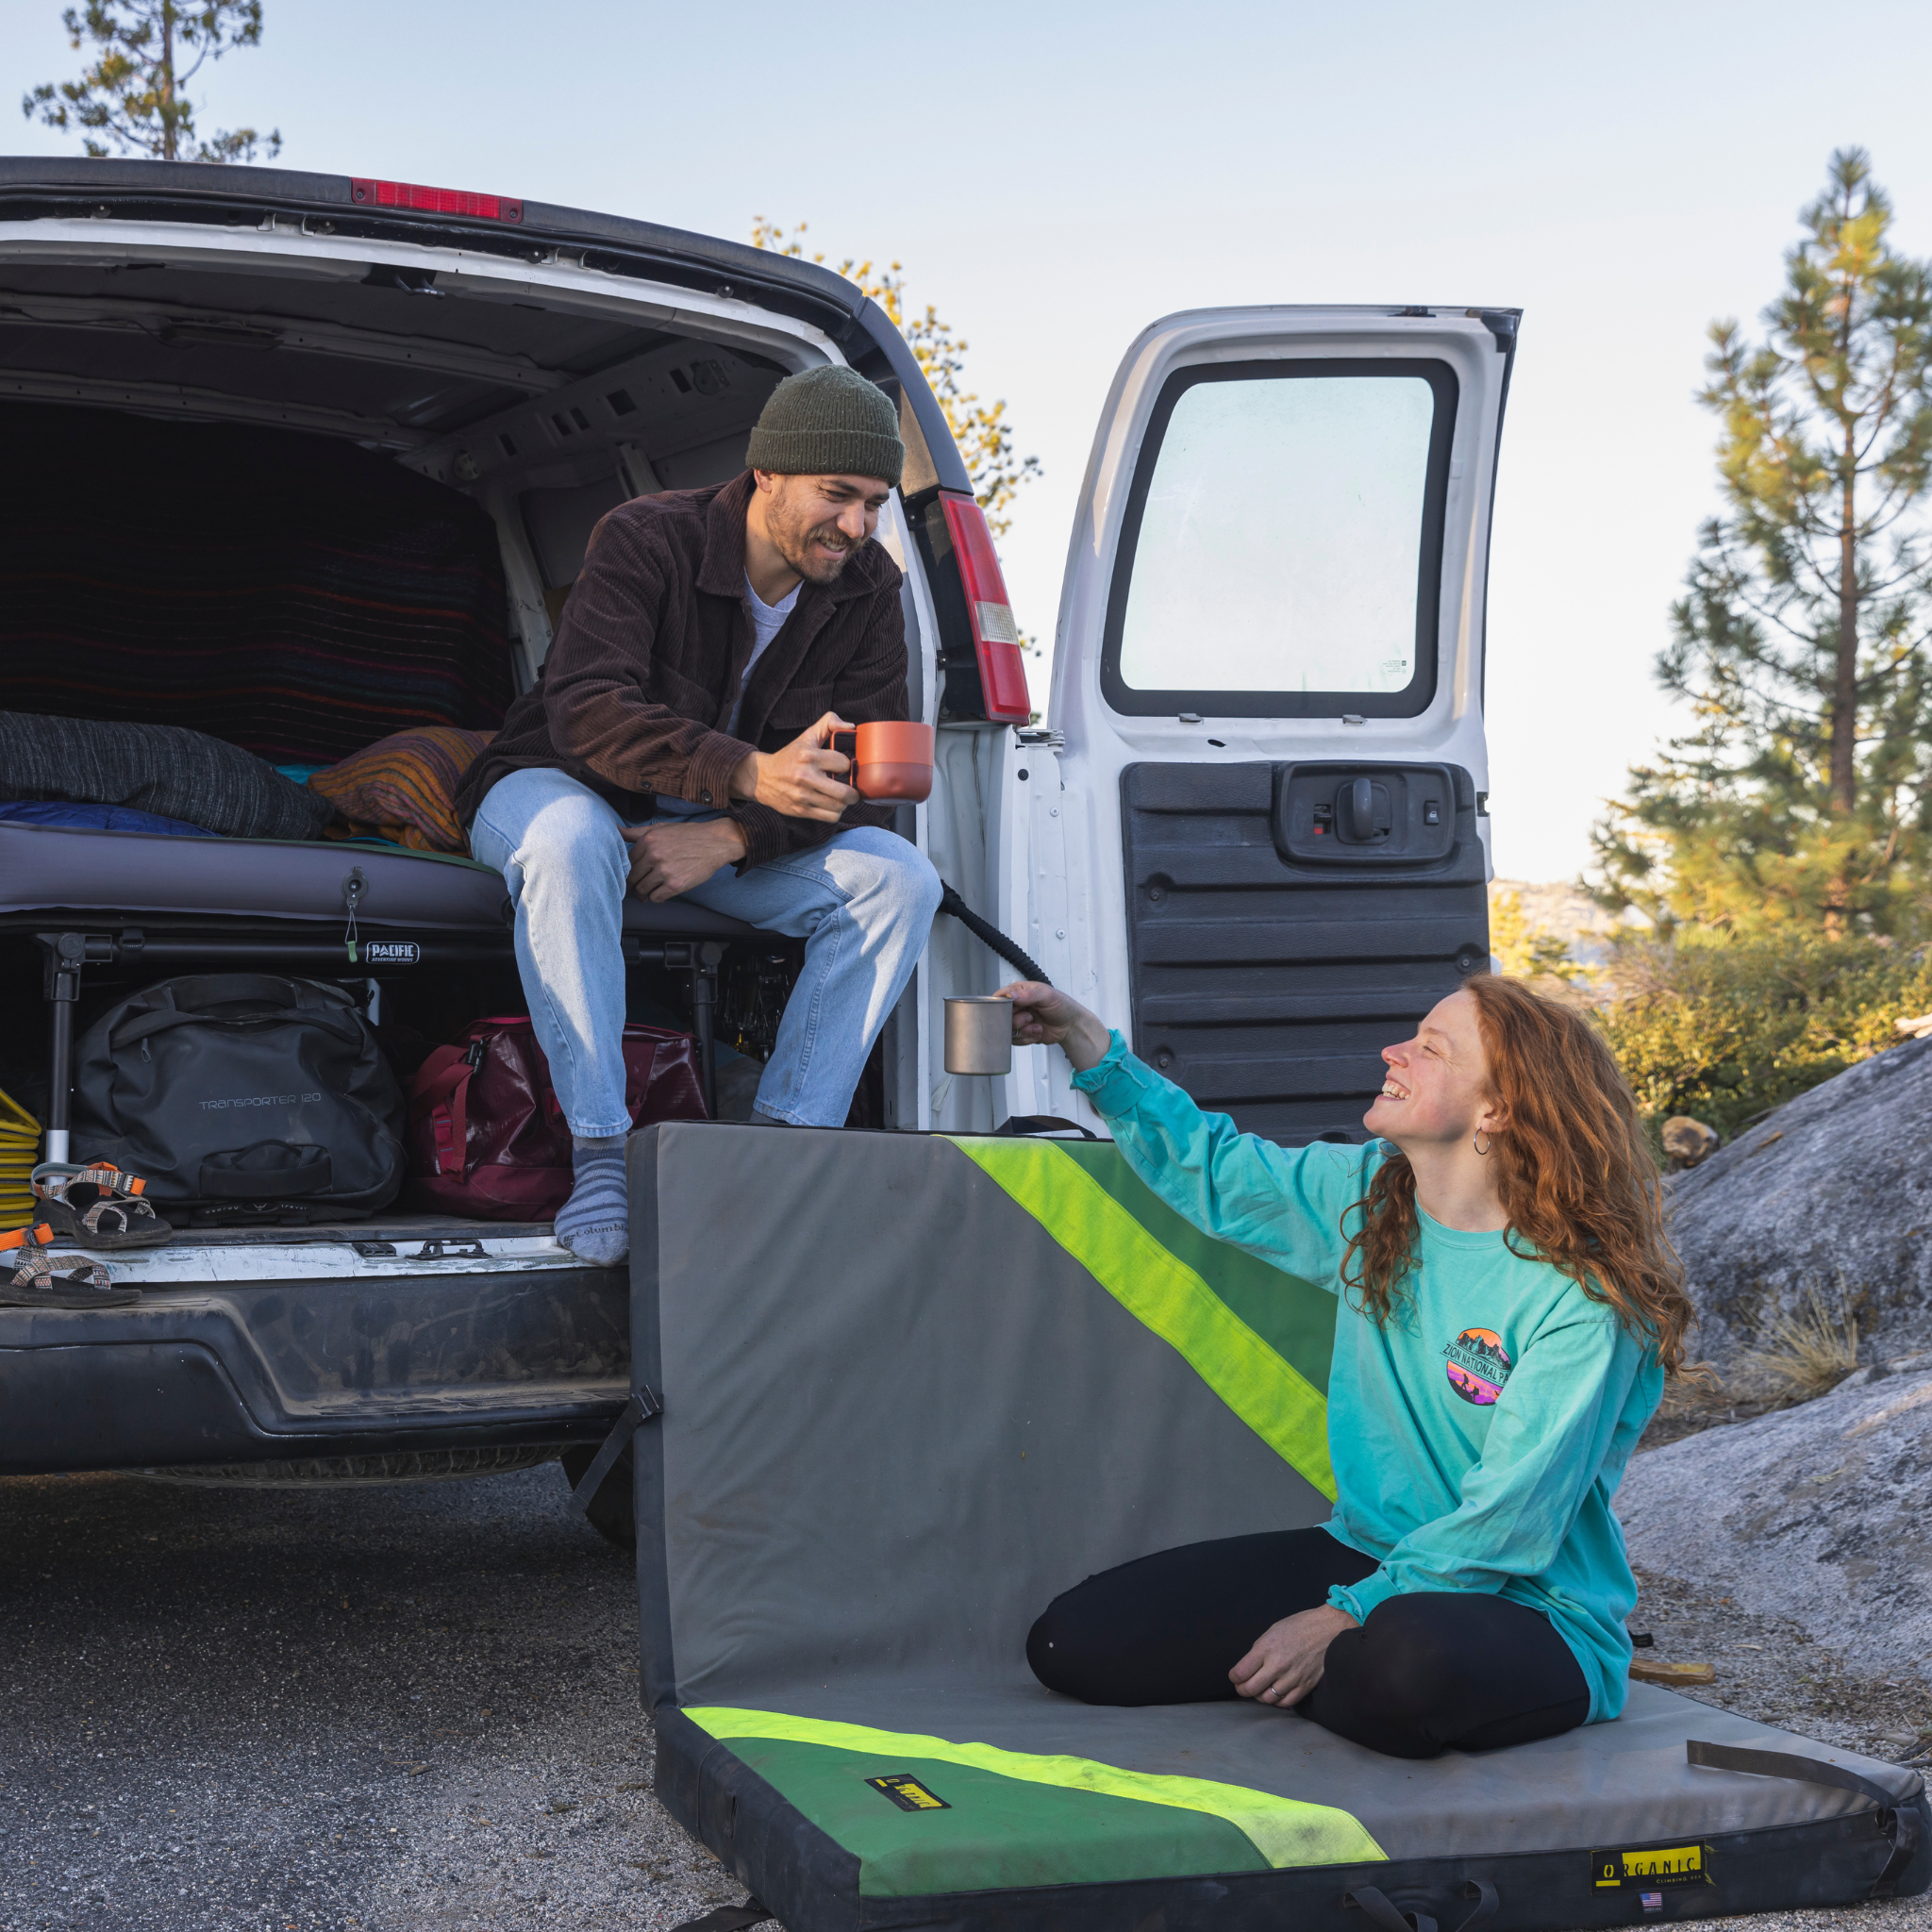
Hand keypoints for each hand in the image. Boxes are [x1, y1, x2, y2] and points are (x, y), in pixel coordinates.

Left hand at [622, 818, 746, 902]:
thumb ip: (636, 832)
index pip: (627, 861)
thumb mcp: (660, 828)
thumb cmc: (687, 835)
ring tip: (646, 893)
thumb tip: (614, 828)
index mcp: (647, 840)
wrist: (714, 843)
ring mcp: (664, 871)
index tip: (630, 876)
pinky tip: (660, 892)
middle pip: (632, 877)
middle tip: (634, 889)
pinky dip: (656, 897)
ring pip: (642, 889)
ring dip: (644, 893)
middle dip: (632, 885)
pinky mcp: (675, 885)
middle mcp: (654, 855)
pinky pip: (656, 898)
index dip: (627, 870)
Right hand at [730, 711, 860, 821]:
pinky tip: (831, 805)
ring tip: (840, 796)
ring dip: (844, 803)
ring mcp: (803, 796)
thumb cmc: (790, 757)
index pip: (843, 764)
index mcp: (808, 756)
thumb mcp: (807, 736)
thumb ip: (829, 724)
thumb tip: (851, 726)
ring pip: (838, 806)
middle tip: (852, 789)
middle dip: (853, 792)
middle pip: (844, 792)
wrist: (762, 778)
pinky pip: (829, 817)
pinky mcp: (801, 810)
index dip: (847, 766)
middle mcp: (805, 777)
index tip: (843, 768)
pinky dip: (835, 813)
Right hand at [997, 981, 1113, 1072]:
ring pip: (1008, 1030)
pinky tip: (1038, 1032)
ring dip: (1023, 1031)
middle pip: (1001, 1016)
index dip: (1002, 1005)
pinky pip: (1015, 1040)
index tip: (1014, 1009)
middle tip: (1030, 1018)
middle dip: (1016, 1020)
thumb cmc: (1062, 1006)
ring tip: (1036, 1027)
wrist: (1071, 1025)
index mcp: (1019, 992)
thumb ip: (1029, 994)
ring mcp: (1018, 1021)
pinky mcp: (1022, 1034)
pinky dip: (1027, 1038)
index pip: (1000, 997)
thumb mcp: (1047, 995)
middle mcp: (1016, 1006)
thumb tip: (1011, 995)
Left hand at [1229, 1605, 1357, 1707]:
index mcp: (1266, 1647)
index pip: (1241, 1672)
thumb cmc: (1301, 1626)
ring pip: (1267, 1699)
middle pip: (1251, 1689)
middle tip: (1242, 1687)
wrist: (1329, 1629)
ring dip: (1259, 1696)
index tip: (1234, 1676)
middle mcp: (1277, 1665)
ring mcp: (1292, 1677)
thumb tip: (1249, 1667)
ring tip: (1259, 1690)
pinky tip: (1275, 1694)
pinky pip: (1285, 1702)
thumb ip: (1259, 1650)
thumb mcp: (1273, 1631)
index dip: (1234, 1677)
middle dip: (1242, 1689)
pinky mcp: (1305, 1686)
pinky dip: (1277, 1701)